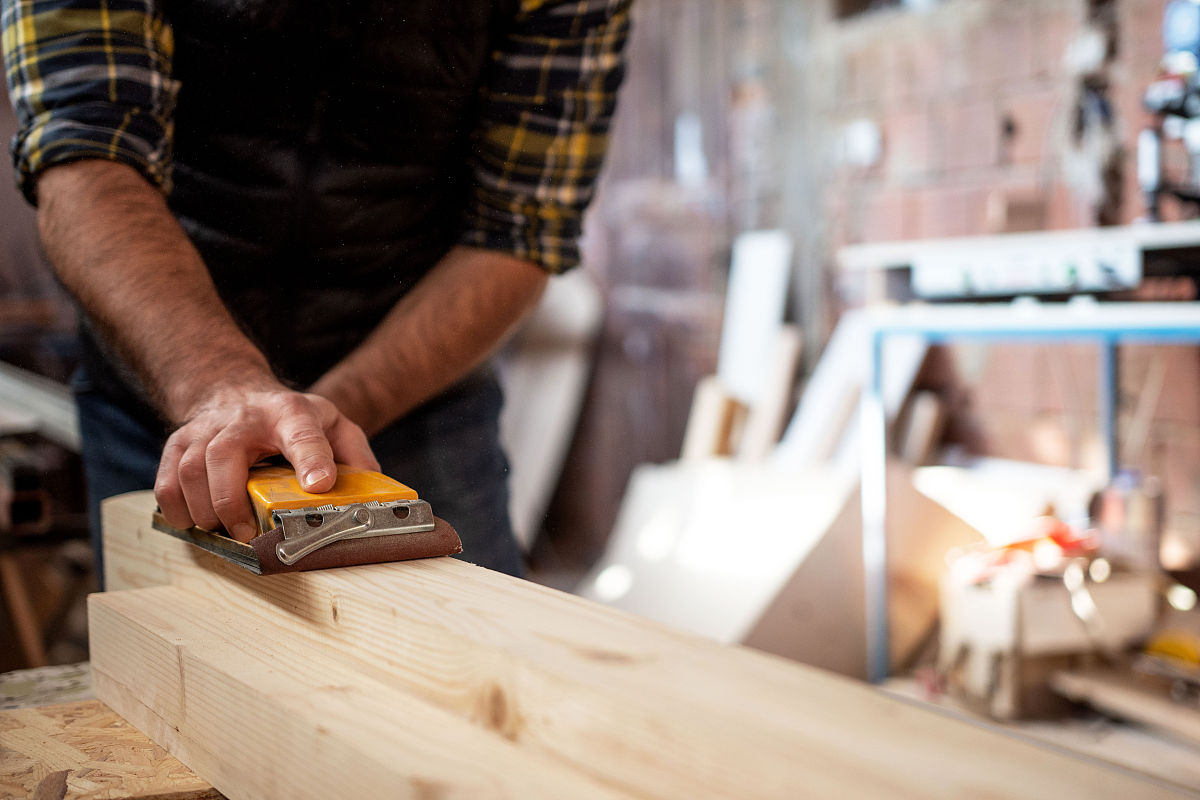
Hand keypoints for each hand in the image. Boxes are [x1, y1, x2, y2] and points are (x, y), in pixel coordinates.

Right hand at [154, 387, 378, 541]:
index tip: (320, 485)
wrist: (238, 392)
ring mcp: (205, 430)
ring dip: (206, 510)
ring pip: (191, 471)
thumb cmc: (290, 419)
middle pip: (225, 455)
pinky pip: (167, 482)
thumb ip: (354, 454)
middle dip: (233, 502)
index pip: (303, 435)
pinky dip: (178, 509)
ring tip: (227, 532)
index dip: (312, 461)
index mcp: (291, 415)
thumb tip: (369, 492)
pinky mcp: (178, 444)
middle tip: (249, 533)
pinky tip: (197, 522)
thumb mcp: (334, 424)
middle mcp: (243, 419)